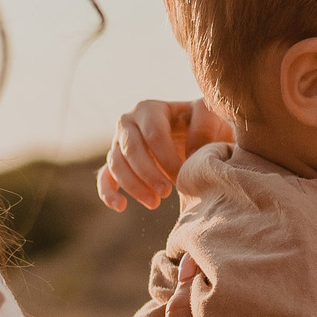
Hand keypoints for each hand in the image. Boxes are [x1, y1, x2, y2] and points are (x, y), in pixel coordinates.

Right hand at [96, 97, 233, 211]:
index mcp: (150, 110)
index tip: (184, 175)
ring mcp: (118, 143)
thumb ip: (204, 126)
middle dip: (148, 173)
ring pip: (115, 164)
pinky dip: (108, 192)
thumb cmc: (206, 126)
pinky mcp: (116, 163)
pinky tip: (120, 206)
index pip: (153, 134)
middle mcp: (128, 122)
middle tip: (167, 192)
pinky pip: (105, 177)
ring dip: (133, 185)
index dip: (167, 157)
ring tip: (154, 203)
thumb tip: (190, 151)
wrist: (197, 137)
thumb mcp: (211, 118)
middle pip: (130, 149)